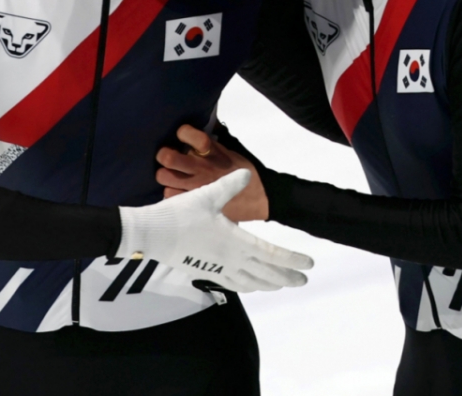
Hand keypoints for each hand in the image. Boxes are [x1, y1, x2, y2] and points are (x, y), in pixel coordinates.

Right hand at [118, 170, 310, 292]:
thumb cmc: (180, 214)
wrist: (152, 234)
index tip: (309, 264)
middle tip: (304, 281)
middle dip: (287, 277)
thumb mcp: (207, 195)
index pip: (271, 253)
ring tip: (283, 284)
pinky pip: (234, 283)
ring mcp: (218, 268)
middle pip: (266, 273)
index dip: (292, 259)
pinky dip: (248, 285)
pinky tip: (252, 286)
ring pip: (251, 281)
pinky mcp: (206, 272)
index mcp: (235, 240)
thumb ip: (230, 185)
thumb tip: (248, 174)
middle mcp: (231, 258)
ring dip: (270, 283)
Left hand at [156, 125, 268, 221]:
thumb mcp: (233, 150)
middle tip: (169, 157)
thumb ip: (216, 139)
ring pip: (164, 177)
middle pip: (168, 157)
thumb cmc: (245, 172)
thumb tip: (207, 124)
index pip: (186, 133)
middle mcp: (200, 166)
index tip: (183, 136)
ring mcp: (195, 185)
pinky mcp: (195, 203)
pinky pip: (169, 195)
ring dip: (165, 175)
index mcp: (211, 150)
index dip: (182, 132)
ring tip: (172, 175)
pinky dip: (172, 192)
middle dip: (164, 155)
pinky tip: (179, 191)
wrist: (259, 197)